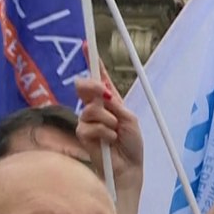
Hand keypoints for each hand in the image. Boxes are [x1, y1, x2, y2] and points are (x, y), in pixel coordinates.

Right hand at [75, 67, 142, 185]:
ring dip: (107, 121)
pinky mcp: (82, 134)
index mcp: (110, 103)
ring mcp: (87, 121)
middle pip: (85, 87)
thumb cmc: (131, 145)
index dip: (93, 65)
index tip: (86, 46)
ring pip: (90, 109)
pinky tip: (109, 141)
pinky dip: (104, 133)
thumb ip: (115, 104)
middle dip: (92, 87)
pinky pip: (89, 126)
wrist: (128, 167)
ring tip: (115, 132)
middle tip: (104, 96)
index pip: (100, 80)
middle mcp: (96, 109)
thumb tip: (101, 90)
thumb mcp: (129, 119)